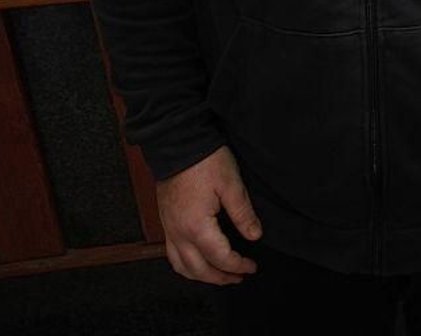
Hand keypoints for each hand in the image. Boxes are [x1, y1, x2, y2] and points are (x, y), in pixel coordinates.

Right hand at [156, 145, 262, 285]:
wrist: (178, 144)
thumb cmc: (204, 160)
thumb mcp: (232, 184)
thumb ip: (243, 214)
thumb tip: (255, 236)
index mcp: (196, 226)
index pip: (220, 258)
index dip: (238, 265)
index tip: (252, 266)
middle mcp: (178, 233)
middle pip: (198, 269)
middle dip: (220, 277)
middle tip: (239, 277)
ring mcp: (169, 228)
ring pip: (181, 266)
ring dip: (201, 276)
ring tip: (220, 275)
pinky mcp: (165, 222)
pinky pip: (171, 254)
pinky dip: (186, 265)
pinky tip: (197, 261)